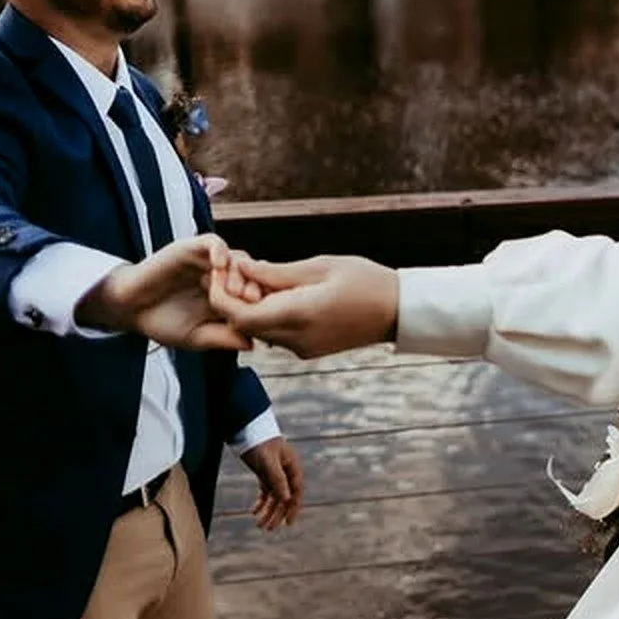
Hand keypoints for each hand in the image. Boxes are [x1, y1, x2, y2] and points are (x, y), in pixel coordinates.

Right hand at [78, 236, 247, 350]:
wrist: (129, 309)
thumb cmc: (162, 323)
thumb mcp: (196, 337)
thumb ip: (223, 338)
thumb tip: (252, 344)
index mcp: (226, 296)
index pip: (255, 293)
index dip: (263, 303)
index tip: (263, 316)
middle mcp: (220, 276)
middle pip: (252, 274)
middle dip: (256, 287)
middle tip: (253, 301)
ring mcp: (207, 261)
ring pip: (236, 257)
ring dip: (239, 272)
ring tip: (234, 291)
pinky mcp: (190, 249)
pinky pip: (213, 242)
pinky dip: (220, 250)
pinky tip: (219, 265)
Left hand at [211, 252, 398, 359]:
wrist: (398, 311)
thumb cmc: (364, 280)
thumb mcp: (320, 267)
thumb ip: (277, 273)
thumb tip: (244, 268)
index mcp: (297, 316)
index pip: (240, 317)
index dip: (222, 297)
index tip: (220, 274)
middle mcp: (295, 340)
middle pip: (245, 326)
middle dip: (235, 300)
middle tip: (240, 271)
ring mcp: (302, 349)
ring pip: (259, 331)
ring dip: (253, 308)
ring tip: (262, 278)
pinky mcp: (309, 351)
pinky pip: (277, 335)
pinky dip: (270, 316)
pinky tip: (282, 294)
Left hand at [240, 436, 303, 530]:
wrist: (248, 429)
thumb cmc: (261, 443)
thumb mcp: (268, 462)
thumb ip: (277, 480)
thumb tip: (286, 499)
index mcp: (292, 467)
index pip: (296, 492)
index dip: (293, 508)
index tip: (288, 523)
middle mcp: (286, 471)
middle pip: (284, 497)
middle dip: (277, 514)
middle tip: (269, 529)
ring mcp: (275, 473)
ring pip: (274, 496)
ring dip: (268, 511)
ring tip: (259, 525)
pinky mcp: (265, 473)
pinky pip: (265, 491)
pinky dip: (260, 502)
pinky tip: (254, 511)